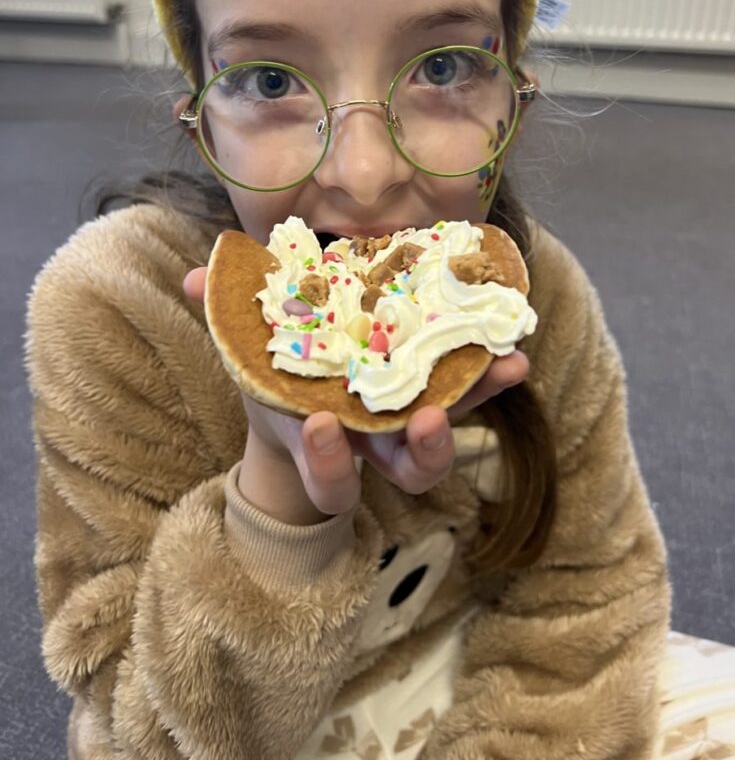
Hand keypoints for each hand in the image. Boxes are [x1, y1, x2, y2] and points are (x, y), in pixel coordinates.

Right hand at [183, 266, 529, 518]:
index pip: (330, 482)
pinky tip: (513, 341)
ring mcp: (410, 417)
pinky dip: (492, 370)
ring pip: (454, 431)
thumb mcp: (248, 353)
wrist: (311, 388)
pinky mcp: (438, 386)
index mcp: (326, 444)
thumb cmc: (277, 375)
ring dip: (479, 403)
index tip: (320, 425)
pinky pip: (471, 387)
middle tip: (428, 420)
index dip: (329, 465)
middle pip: (410, 471)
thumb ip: (223, 318)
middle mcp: (377, 442)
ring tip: (507, 366)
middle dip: (424, 453)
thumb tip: (195, 277)